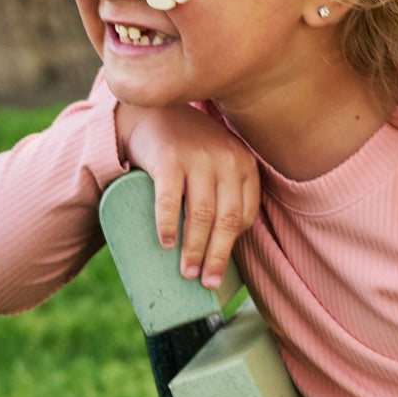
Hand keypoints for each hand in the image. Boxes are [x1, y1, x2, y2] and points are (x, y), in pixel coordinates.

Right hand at [116, 101, 259, 289]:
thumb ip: (228, 190)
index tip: (221, 269)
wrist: (152, 112)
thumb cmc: (188, 150)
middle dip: (216, 256)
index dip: (234, 246)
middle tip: (207, 283)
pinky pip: (170, 198)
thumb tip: (224, 245)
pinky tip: (165, 244)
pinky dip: (167, 224)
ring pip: (201, 214)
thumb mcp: (218, 162)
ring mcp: (198, 157)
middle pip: (226, 220)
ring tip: (186, 273)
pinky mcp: (169, 157)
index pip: (245, 215)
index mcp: (243, 164)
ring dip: (194, 249)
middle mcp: (226, 159)